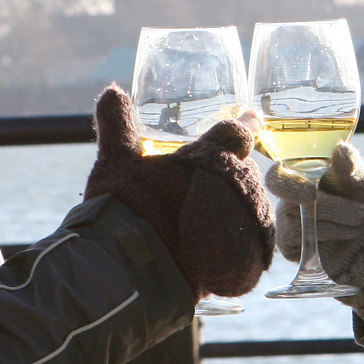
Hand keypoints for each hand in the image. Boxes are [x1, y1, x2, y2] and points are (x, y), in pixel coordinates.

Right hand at [85, 87, 274, 299]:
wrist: (129, 274)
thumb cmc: (122, 212)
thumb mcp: (115, 163)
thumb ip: (117, 125)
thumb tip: (110, 89)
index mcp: (208, 159)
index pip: (235, 133)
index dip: (244, 124)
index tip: (253, 118)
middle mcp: (234, 190)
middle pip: (244, 174)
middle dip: (231, 175)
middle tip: (209, 183)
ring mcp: (241, 227)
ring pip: (249, 208)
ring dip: (235, 208)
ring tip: (207, 218)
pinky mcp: (243, 263)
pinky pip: (251, 245)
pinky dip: (238, 241)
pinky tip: (218, 245)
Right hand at [264, 143, 363, 321]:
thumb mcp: (363, 177)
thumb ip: (351, 163)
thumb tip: (341, 149)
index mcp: (298, 174)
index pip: (276, 177)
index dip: (289, 185)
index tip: (313, 193)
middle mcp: (288, 198)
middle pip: (288, 207)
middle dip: (326, 209)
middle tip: (361, 213)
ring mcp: (288, 223)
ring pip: (299, 226)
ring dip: (337, 222)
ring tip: (363, 218)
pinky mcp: (293, 247)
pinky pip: (303, 245)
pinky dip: (332, 237)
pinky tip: (351, 232)